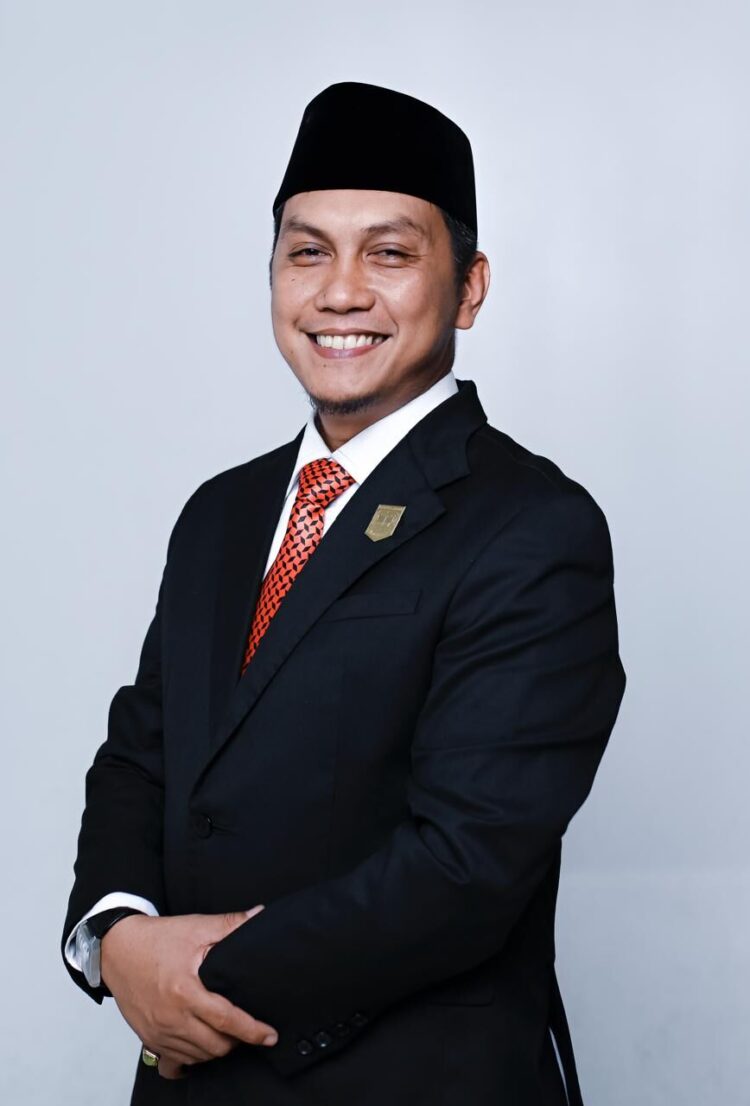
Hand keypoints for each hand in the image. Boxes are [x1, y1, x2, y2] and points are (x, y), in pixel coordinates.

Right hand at [100, 906, 277, 1078]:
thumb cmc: (158, 939)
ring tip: (226, 1033)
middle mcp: (172, 1016)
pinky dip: (192, 1059)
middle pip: (215, 1045)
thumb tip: (260, 914)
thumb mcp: (197, 927)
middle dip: (237, 1041)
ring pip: (198, 1057)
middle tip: (246, 1028)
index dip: (253, 1030)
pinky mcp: (148, 1038)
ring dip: (217, 1049)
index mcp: (186, 990)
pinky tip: (200, 1047)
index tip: (270, 1035)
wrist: (117, 949)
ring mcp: (159, 1031)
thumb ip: (231, 923)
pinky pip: (175, 1062)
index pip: (227, 1020)